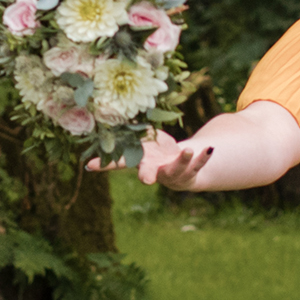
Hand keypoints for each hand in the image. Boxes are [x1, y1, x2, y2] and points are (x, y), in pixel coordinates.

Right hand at [88, 129, 211, 188]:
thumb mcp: (140, 147)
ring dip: (184, 160)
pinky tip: (210, 148)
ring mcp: (174, 172)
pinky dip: (204, 156)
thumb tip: (100, 119)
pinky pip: (199, 163)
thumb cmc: (156, 155)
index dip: (105, 164)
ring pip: (179, 168)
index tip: (90, 165)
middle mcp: (155, 171)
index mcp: (140, 163)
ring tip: (189, 150)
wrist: (181, 171)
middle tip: (146, 179)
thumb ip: (124, 139)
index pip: (119, 164)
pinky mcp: (191, 169)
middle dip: (148, 176)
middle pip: (149, 174)